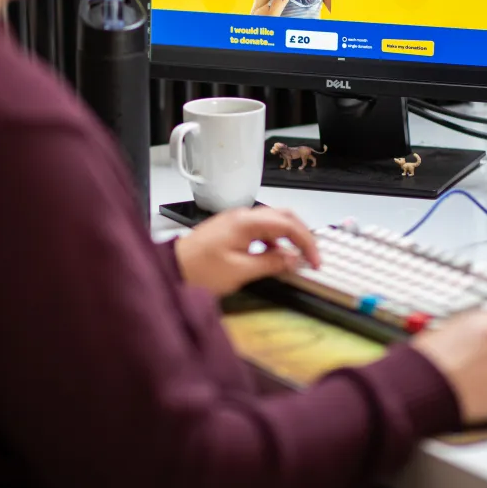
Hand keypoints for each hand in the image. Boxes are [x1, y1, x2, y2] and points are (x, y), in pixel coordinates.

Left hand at [174, 207, 321, 297]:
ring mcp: (235, 220)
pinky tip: (273, 256)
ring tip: (294, 258)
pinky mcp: (230, 229)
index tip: (315, 261)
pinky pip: (260, 229)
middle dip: (301, 234)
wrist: (171, 269)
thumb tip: (293, 259)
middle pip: (283, 215)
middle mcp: (242, 215)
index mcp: (246, 222)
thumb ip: (270, 263)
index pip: (288, 224)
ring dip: (288, 237)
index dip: (306, 242)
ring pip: (272, 221)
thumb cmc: (200, 271)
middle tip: (311, 256)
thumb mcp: (240, 272)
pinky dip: (273, 240)